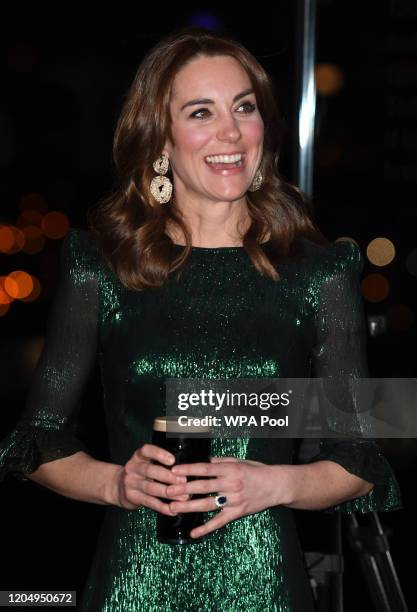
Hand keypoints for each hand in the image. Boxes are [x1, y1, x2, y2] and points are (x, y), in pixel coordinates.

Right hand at [112, 443, 190, 512]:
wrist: (118, 487)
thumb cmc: (140, 473)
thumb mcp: (145, 463)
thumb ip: (160, 463)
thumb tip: (185, 468)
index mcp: (138, 456)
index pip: (147, 451)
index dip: (159, 454)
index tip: (172, 460)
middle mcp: (132, 468)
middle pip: (150, 471)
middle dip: (168, 476)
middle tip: (183, 481)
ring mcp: (130, 483)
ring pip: (151, 488)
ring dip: (169, 493)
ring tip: (183, 498)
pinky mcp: (131, 497)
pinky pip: (149, 502)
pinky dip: (162, 507)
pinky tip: (172, 510)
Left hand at [165, 456, 280, 538]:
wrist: (276, 485)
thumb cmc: (256, 470)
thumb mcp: (238, 461)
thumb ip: (219, 461)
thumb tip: (202, 460)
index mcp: (230, 469)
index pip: (205, 469)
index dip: (188, 469)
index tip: (174, 470)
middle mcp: (230, 484)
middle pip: (203, 487)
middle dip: (183, 489)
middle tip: (167, 490)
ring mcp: (234, 500)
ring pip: (207, 504)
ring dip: (189, 506)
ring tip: (172, 507)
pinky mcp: (237, 513)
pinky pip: (219, 522)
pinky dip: (206, 528)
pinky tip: (193, 532)